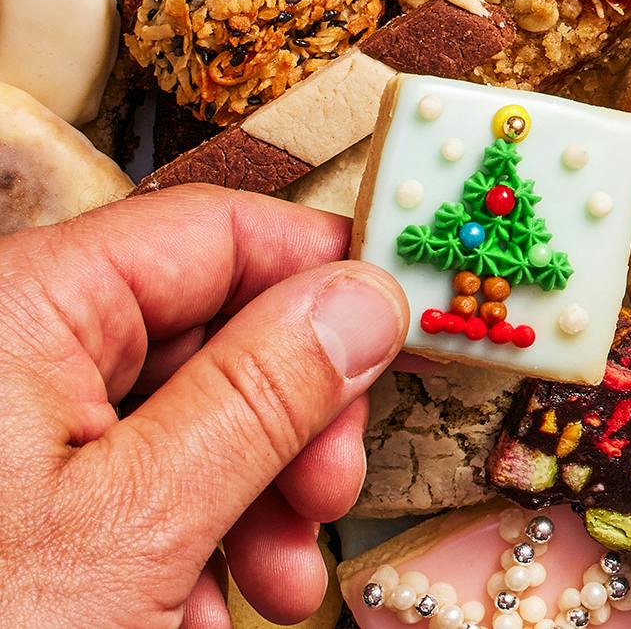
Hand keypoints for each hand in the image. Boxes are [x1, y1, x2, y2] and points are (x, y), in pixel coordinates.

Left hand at [0, 186, 407, 628]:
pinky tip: (192, 611)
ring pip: (177, 417)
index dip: (322, 283)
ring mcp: (0, 428)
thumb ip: (266, 394)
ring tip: (269, 588)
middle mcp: (4, 347)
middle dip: (288, 425)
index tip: (398, 344)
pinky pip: (120, 479)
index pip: (218, 232)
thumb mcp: (142, 524)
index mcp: (20, 307)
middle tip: (330, 499)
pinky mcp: (3, 498)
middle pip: (207, 329)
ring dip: (249, 503)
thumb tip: (363, 297)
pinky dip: (179, 542)